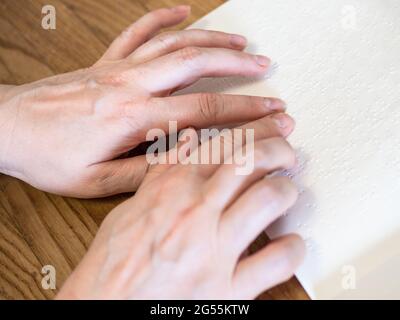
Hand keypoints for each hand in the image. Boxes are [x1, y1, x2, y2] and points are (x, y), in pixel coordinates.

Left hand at [0, 6, 282, 197]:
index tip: (272, 113)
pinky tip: (182, 12)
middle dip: (238, 65)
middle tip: (266, 69)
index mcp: (132, 118)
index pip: (204, 111)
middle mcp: (130, 84)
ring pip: (175, 43)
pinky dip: (162, 18)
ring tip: (241, 41)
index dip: (245, 112)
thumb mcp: (97, 181)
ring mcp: (117, 68)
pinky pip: (137, 31)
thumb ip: (146, 172)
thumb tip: (186, 161)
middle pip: (197, 64)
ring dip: (212, 39)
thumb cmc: (48, 157)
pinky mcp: (105, 62)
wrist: (7, 128)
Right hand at [57, 113, 303, 298]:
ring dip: (286, 191)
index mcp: (170, 192)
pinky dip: (292, 249)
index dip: (254, 130)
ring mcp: (213, 251)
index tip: (270, 126)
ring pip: (267, 199)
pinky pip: (275, 262)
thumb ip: (161, 173)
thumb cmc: (112, 265)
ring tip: (288, 191)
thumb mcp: (130, 208)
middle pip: (249, 162)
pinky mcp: (227, 291)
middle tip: (288, 151)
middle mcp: (195, 214)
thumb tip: (187, 144)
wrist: (104, 309)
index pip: (221, 145)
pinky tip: (291, 243)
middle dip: (278, 149)